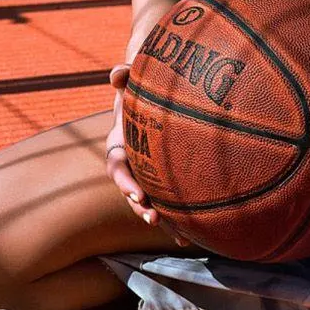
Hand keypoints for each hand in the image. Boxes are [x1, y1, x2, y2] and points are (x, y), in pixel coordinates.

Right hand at [104, 64, 189, 245]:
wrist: (151, 96)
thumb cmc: (141, 88)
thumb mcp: (132, 82)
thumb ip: (124, 76)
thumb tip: (117, 72)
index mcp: (119, 144)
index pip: (117, 166)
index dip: (124, 181)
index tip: (137, 192)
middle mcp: (131, 163)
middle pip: (131, 190)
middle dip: (139, 206)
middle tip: (151, 217)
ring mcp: (146, 173)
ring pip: (150, 201)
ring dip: (160, 219)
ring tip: (176, 234)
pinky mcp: (163, 179)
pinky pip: (168, 201)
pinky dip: (178, 219)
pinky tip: (192, 236)